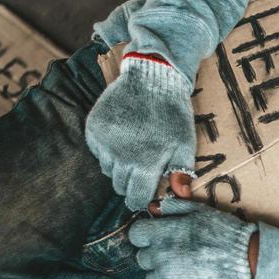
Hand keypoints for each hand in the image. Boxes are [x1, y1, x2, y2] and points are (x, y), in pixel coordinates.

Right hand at [84, 55, 195, 209]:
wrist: (153, 78)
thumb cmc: (173, 114)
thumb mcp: (185, 144)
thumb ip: (181, 172)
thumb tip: (180, 197)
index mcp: (146, 164)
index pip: (136, 198)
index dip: (140, 200)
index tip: (141, 197)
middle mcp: (121, 157)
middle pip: (120, 186)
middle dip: (130, 183)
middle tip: (140, 169)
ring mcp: (104, 143)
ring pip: (107, 169)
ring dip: (118, 166)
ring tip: (132, 149)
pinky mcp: (93, 129)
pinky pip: (97, 151)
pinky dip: (107, 149)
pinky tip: (121, 136)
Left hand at [128, 196, 256, 278]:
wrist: (248, 261)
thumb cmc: (226, 233)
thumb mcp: (201, 211)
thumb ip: (174, 208)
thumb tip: (153, 208)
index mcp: (162, 232)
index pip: (137, 234)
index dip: (149, 236)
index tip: (161, 238)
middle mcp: (159, 255)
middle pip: (144, 257)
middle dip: (158, 255)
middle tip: (181, 255)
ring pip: (152, 278)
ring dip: (165, 275)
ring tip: (187, 272)